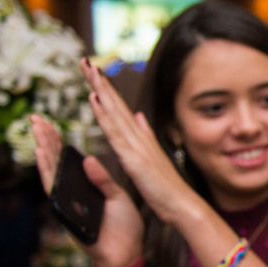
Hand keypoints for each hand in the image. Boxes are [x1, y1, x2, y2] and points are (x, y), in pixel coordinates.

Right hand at [30, 114, 143, 266]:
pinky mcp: (65, 212)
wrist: (127, 253)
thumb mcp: (117, 196)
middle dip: (45, 139)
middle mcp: (73, 193)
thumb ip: (103, 179)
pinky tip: (40, 155)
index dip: (58, 141)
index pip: (68, 160)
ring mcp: (67, 202)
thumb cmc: (124, 227)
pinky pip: (53, 190)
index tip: (50, 122)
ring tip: (36, 129)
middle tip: (35, 117)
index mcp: (87, 187)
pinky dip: (47, 172)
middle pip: (55, 162)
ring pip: (50, 172)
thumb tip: (88, 159)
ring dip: (43, 149)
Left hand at [77, 58, 199, 224]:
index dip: (106, 89)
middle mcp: (138, 137)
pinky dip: (103, 113)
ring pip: (114, 112)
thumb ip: (145, 135)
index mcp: (141, 138)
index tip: (93, 72)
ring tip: (87, 69)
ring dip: (100, 89)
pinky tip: (94, 98)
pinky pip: (114, 131)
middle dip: (99, 81)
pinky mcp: (133, 158)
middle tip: (84, 60)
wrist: (182, 205)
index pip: (120, 109)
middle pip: (115, 104)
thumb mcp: (152, 158)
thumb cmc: (167, 189)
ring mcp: (136, 146)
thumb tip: (139, 116)